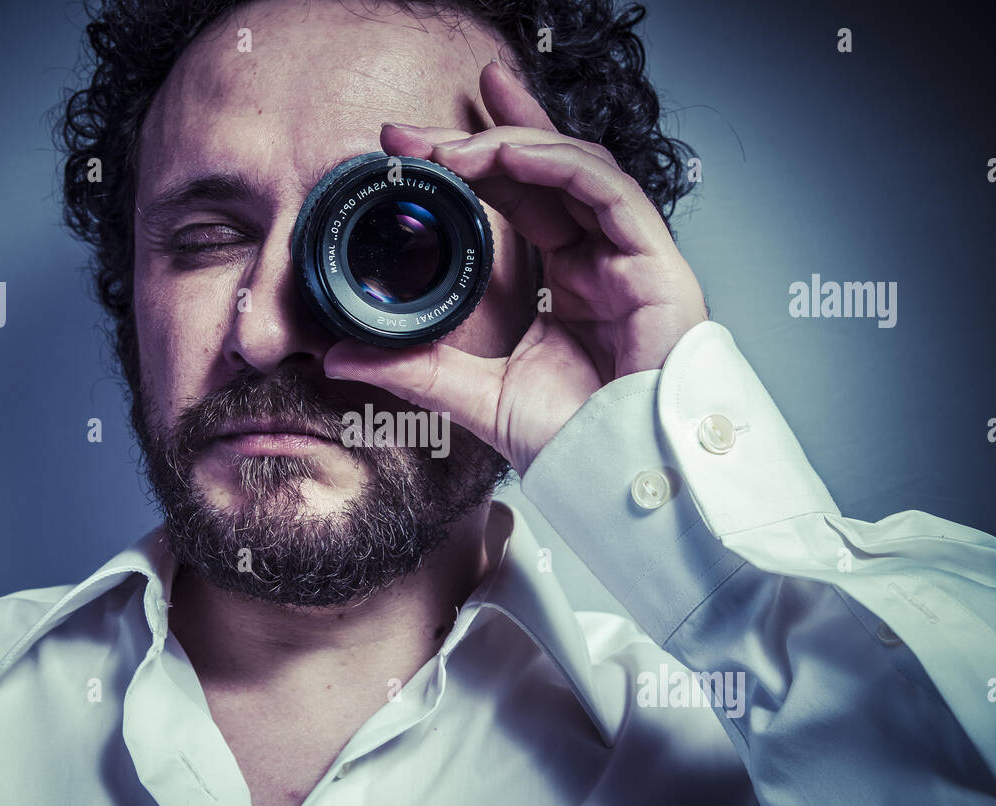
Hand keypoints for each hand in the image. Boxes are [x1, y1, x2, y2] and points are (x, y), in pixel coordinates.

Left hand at [322, 60, 707, 476]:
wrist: (621, 483)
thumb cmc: (574, 443)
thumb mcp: (475, 395)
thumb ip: (414, 368)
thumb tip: (337, 354)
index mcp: (568, 281)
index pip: (522, 197)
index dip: (471, 163)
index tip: (405, 149)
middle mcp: (602, 260)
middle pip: (548, 170)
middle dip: (482, 135)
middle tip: (411, 131)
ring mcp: (633, 260)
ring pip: (577, 169)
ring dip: (511, 143)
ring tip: (448, 145)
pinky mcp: (658, 268)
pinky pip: (612, 194)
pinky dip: (560, 165)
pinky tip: (510, 153)